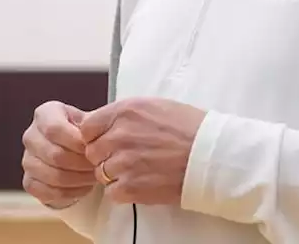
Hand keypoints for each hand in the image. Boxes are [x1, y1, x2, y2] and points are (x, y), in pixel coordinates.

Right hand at [22, 100, 97, 207]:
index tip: (95, 148)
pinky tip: (84, 187)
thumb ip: (92, 127)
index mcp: (45, 114)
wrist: (77, 150)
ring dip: (78, 179)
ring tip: (94, 176)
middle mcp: (31, 136)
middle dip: (81, 163)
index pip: (54, 129)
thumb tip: (97, 139)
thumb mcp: (90, 122)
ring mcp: (27, 160)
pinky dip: (70, 193)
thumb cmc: (85, 133)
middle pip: (54, 155)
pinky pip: (48, 192)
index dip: (76, 142)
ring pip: (52, 176)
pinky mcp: (29, 181)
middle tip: (99, 166)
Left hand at [80, 97, 207, 204]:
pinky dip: (124, 191)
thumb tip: (105, 125)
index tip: (108, 141)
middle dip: (106, 156)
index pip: (87, 127)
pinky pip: (112, 192)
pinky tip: (142, 182)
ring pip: (101, 173)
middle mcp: (119, 135)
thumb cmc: (190, 128)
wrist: (211, 155)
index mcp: (125, 111)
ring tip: (140, 170)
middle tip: (129, 157)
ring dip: (116, 174)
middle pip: (92, 152)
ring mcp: (123, 162)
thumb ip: (126, 115)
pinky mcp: (130, 186)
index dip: (97, 136)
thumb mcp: (156, 106)